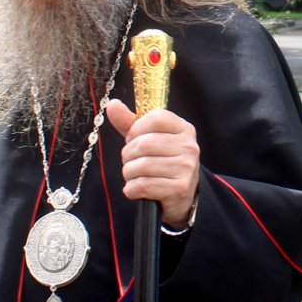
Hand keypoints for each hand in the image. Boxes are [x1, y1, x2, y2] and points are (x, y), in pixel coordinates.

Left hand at [105, 99, 200, 226]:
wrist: (182, 197)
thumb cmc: (162, 163)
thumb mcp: (149, 139)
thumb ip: (130, 123)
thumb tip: (113, 105)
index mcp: (184, 129)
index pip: (155, 118)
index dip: (136, 129)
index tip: (133, 139)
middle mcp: (189, 147)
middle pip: (145, 144)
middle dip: (128, 155)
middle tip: (131, 161)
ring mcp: (186, 168)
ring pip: (142, 166)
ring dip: (129, 173)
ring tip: (134, 176)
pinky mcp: (179, 189)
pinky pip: (143, 185)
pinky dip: (132, 189)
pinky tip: (136, 189)